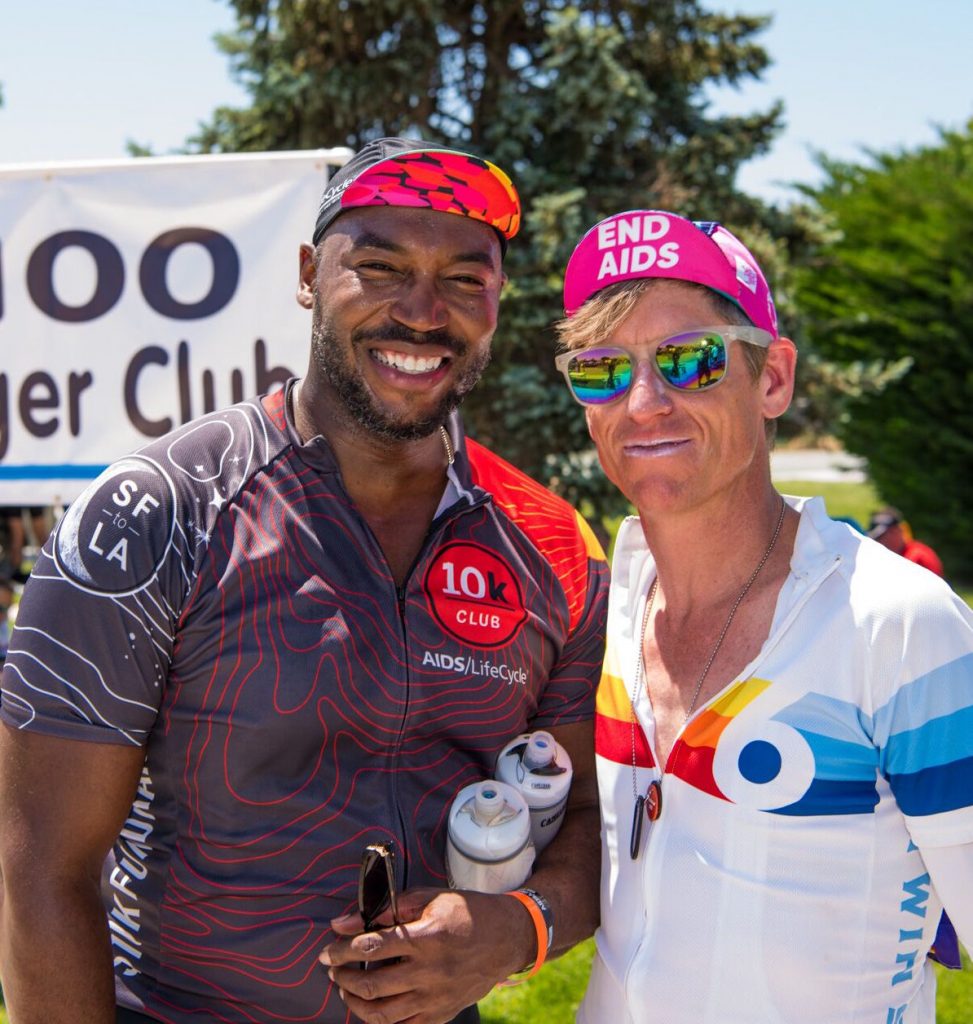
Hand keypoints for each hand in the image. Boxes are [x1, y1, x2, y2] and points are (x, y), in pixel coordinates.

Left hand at [319, 887, 533, 1023]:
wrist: (507, 938)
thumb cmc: (466, 912)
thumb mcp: (430, 898)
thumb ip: (388, 910)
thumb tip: (344, 922)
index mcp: (426, 937)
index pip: (371, 947)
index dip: (342, 950)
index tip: (327, 950)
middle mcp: (429, 971)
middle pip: (371, 984)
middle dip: (342, 977)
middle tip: (332, 969)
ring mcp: (435, 998)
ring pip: (382, 1013)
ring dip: (355, 1002)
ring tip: (345, 989)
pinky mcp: (441, 1014)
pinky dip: (380, 1020)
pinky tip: (372, 1005)